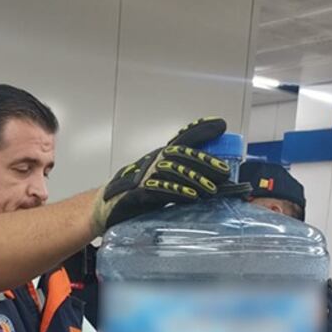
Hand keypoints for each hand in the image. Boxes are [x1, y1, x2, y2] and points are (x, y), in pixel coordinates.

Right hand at [92, 117, 232, 234]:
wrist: (107, 207)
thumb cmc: (137, 194)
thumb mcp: (162, 181)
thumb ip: (182, 178)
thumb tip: (212, 181)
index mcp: (159, 156)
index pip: (182, 140)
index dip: (200, 130)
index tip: (221, 125)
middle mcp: (152, 161)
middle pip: (180, 156)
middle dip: (204, 162)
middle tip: (224, 172)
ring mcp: (144, 176)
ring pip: (172, 172)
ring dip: (194, 179)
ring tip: (212, 189)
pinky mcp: (137, 193)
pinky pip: (158, 190)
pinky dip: (175, 192)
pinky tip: (191, 198)